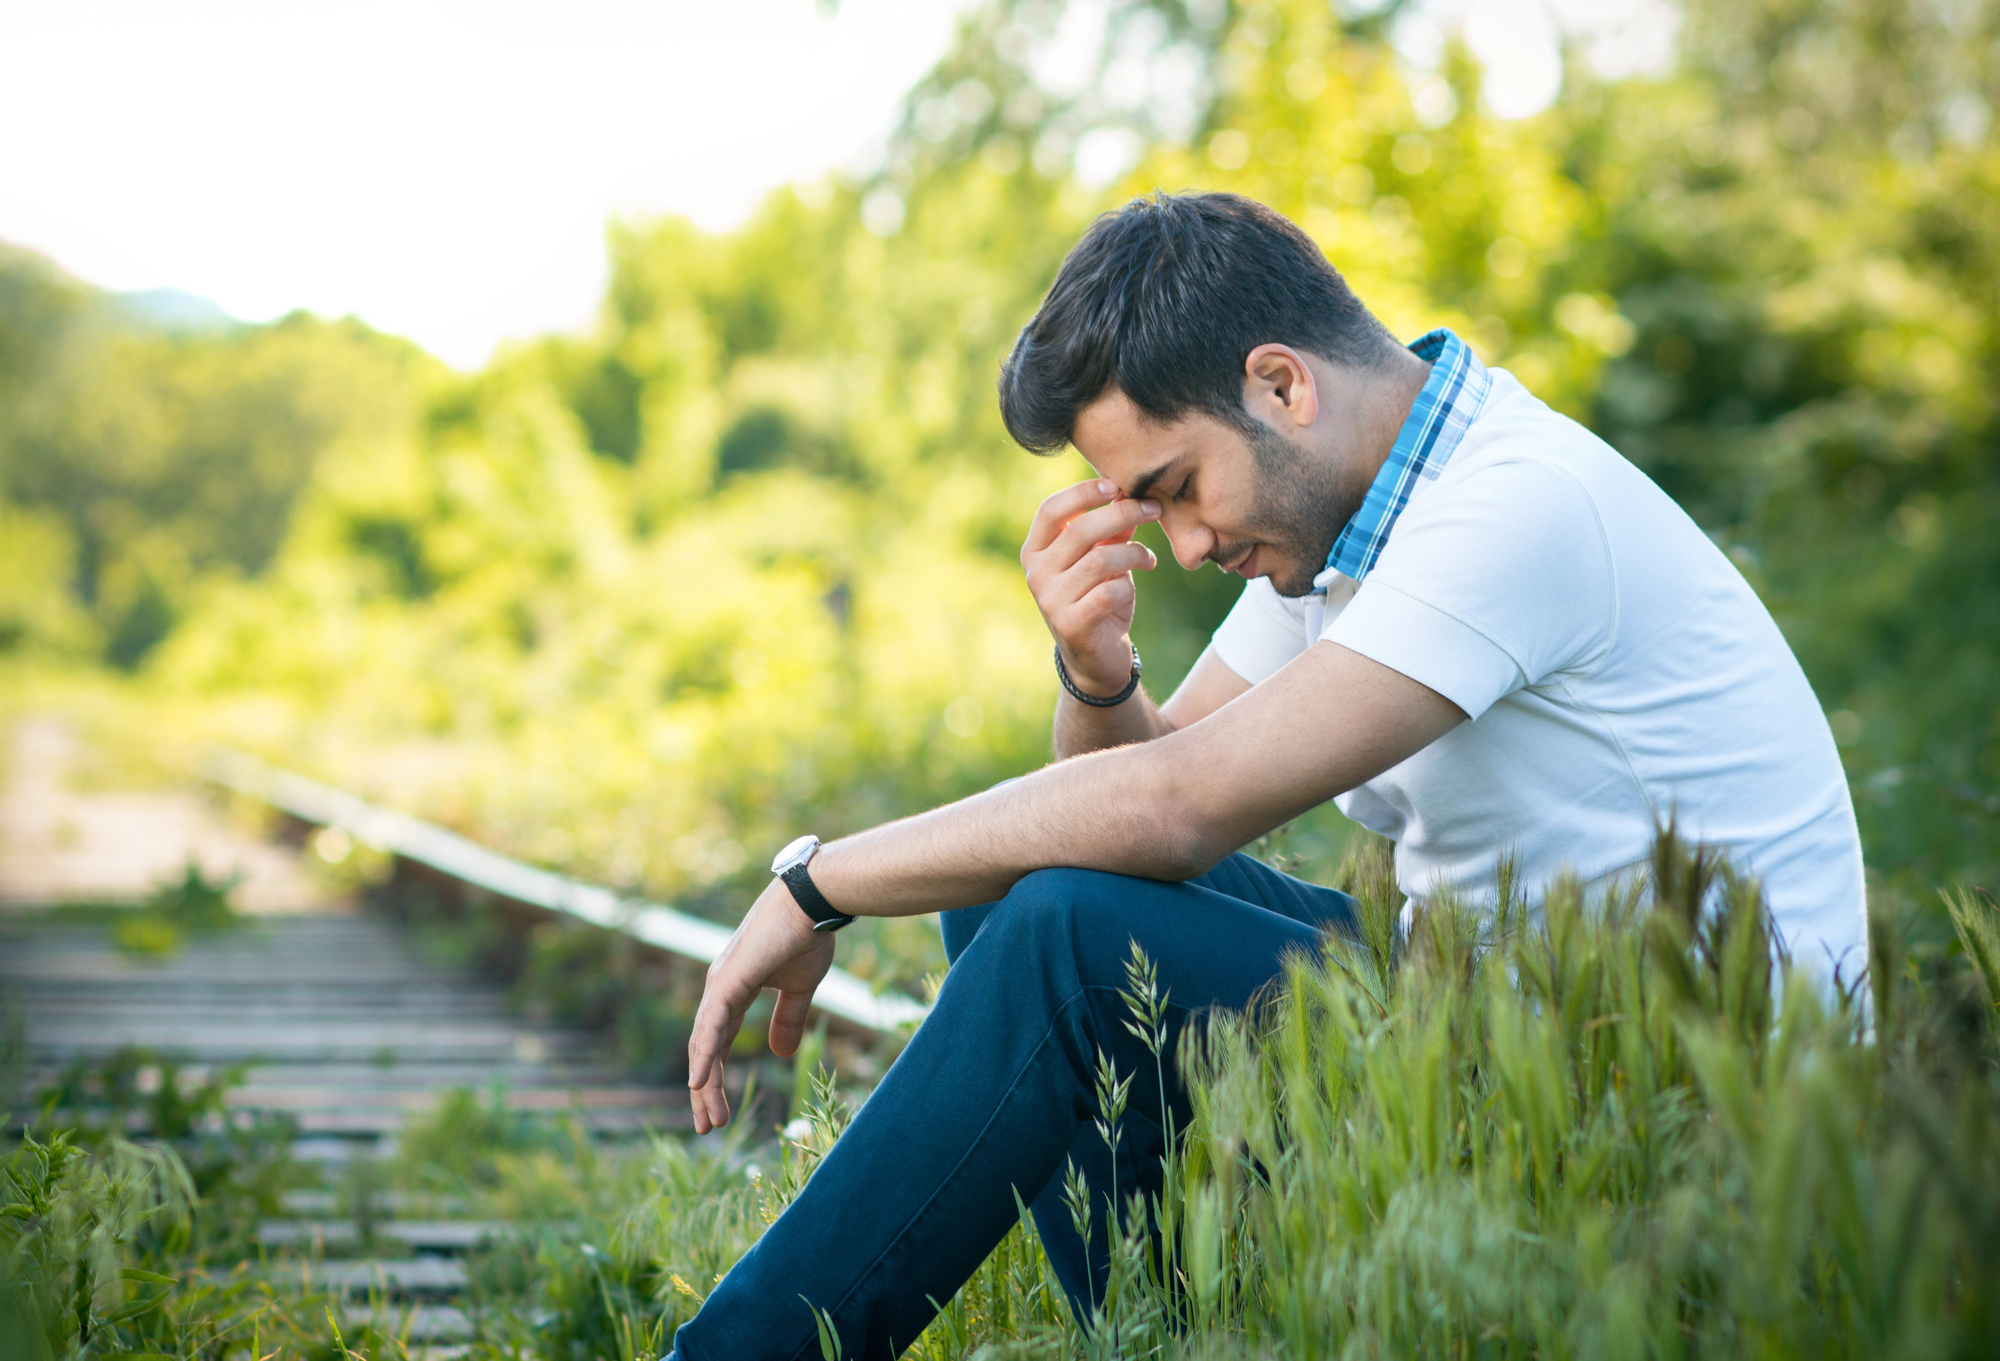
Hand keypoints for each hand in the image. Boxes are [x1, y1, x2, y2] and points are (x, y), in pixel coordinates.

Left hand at [686, 878, 837, 1132]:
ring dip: (705, 1085)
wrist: (814, 902)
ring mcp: (720, 985)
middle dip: (706, 1091)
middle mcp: (720, 989)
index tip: (719, 1111)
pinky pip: (711, 1027)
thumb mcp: (799, 988)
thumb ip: (788, 1019)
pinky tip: (698, 1083)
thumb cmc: (808, 935)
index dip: (717, 1076)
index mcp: (734, 990)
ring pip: (705, 1045)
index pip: (718, 1042)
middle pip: (706, 1049)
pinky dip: (703, 1056)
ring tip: (708, 1120)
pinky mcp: (728, 981)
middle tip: (707, 1127)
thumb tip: (779, 1055)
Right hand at [1021, 479, 1161, 694]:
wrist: (1096, 658)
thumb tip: (1128, 492)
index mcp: (1035, 551)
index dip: (1083, 492)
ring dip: (1134, 554)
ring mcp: (1050, 601)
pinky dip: (1128, 586)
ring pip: (1101, 560)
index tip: (1117, 485)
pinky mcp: (1071, 625)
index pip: (1051, 510)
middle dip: (1124, 514)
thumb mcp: (1101, 560)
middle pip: (1082, 531)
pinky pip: (1109, 592)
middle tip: (1154, 509)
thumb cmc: (1097, 598)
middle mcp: (1036, 574)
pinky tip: (1132, 589)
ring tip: (1148, 558)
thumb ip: (1110, 530)